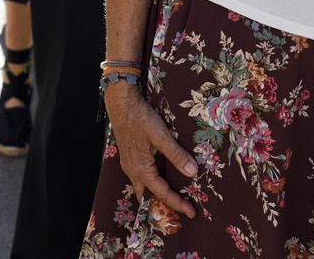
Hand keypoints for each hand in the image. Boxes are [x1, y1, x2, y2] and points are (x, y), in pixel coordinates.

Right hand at [106, 84, 198, 219]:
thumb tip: (193, 172)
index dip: (177, 203)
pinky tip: (159, 178)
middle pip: (148, 196)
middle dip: (164, 205)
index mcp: (141, 169)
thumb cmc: (140, 117)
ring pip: (143, 187)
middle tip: (181, 209)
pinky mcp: (129, 156)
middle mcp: (133, 170)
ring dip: (156, 194)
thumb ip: (176, 155)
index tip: (191, 212)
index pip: (162, 193)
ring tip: (172, 197)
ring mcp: (129, 163)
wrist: (120, 102)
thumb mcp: (161, 135)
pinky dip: (151, 184)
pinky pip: (140, 178)